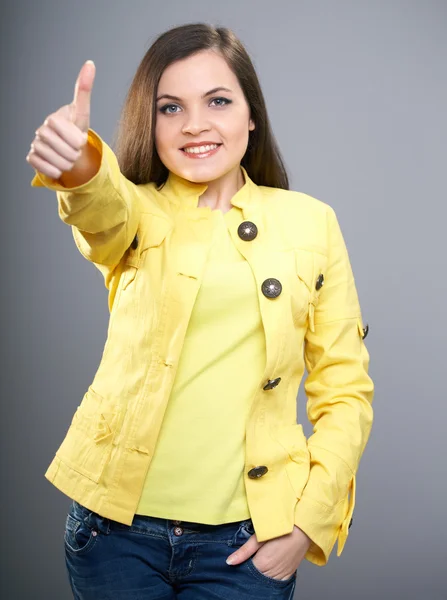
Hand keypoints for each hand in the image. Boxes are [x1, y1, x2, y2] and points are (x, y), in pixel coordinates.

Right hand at [26, 60, 95, 178]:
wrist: (68, 148)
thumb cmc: (75, 129)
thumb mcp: (83, 113)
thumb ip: (84, 90)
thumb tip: (90, 63)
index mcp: (53, 119)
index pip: (72, 137)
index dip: (79, 141)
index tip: (79, 139)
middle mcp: (41, 130)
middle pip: (66, 152)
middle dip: (75, 155)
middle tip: (74, 149)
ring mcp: (35, 144)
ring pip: (58, 162)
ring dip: (68, 164)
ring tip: (68, 156)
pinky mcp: (32, 158)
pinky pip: (46, 169)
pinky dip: (56, 171)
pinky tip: (58, 165)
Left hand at [226, 525, 311, 580]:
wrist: (303, 529)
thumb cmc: (281, 530)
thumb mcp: (259, 537)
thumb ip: (244, 551)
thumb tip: (229, 562)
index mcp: (263, 565)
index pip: (246, 573)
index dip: (241, 567)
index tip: (239, 562)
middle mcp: (272, 574)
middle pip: (255, 578)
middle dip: (250, 571)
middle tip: (249, 560)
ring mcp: (282, 576)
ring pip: (265, 581)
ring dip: (260, 574)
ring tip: (259, 562)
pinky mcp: (289, 575)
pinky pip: (276, 581)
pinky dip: (270, 576)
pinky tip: (268, 567)